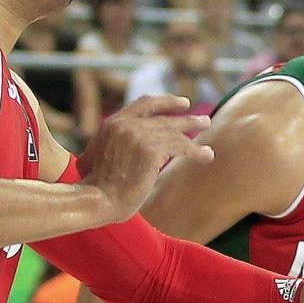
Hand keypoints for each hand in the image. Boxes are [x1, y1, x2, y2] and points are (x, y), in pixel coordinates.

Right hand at [77, 94, 213, 221]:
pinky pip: (181, 147)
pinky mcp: (151, 151)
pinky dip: (196, 151)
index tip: (182, 103)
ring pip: (174, 129)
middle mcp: (126, 125)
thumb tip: (125, 149)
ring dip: (194, 127)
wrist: (95, 200)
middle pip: (163, 116)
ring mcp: (138, 135)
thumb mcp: (96, 157)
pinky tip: (207, 155)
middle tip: (202, 119)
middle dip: (185, 116)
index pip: (144, 104)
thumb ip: (111, 145)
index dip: (165, 102)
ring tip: (208, 129)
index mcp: (112, 124)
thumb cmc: (95, 188)